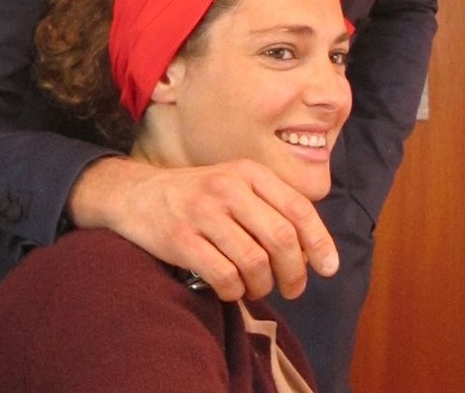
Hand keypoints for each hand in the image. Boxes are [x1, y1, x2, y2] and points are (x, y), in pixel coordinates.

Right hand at [66, 156, 338, 300]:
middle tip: (293, 288)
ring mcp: (203, 212)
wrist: (135, 193)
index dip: (319, 241)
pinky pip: (224, 276)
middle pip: (281, 238)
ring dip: (263, 285)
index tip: (329, 268)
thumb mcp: (234, 184)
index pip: (298, 208)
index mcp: (248, 172)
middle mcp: (228, 188)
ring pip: (255, 262)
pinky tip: (230, 288)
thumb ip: (269, 205)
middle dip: (295, 272)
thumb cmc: (196, 195)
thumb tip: (311, 248)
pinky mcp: (181, 239)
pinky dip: (234, 291)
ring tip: (257, 287)